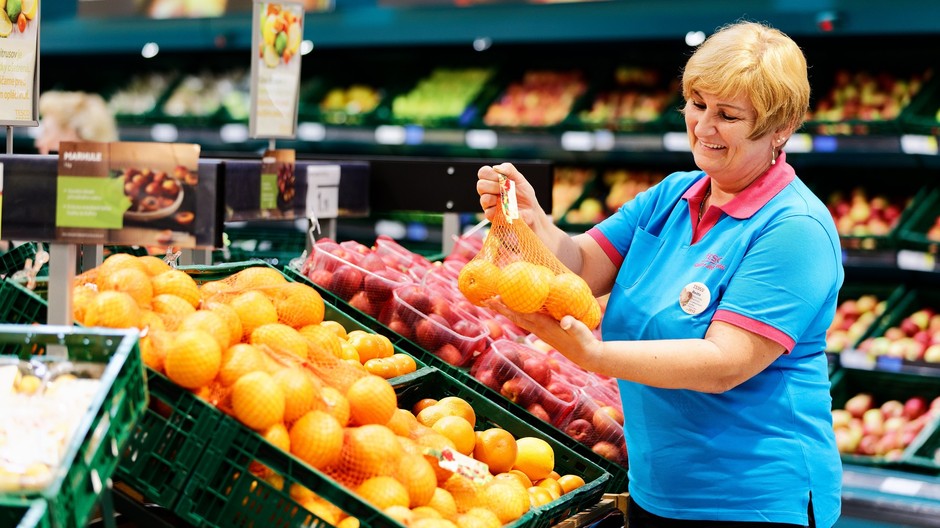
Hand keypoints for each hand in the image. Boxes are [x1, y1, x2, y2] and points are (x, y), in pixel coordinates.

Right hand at [477, 163, 543, 226]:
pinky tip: (507, 209)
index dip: (490, 174)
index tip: (502, 178)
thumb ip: (508, 169)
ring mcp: (489, 204)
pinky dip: (500, 210)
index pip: (483, 173)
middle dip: (495, 186)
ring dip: (498, 198)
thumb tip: (495, 167)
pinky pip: (489, 212)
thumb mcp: (519, 178)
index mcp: (493, 180)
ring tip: (508, 200)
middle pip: (480, 185)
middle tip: (506, 190)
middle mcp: (488, 191)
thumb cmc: (524, 194)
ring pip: (484, 199)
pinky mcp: (491, 215)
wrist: (531, 210)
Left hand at [485, 297, 601, 368]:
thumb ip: (573, 325)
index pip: (522, 314)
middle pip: (515, 316)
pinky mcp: (544, 331)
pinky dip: (517, 313)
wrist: (585, 355)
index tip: (496, 299)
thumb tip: (566, 321)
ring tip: (494, 302)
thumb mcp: (581, 332)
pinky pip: (527, 320)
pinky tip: (514, 308)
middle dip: (501, 308)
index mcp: (545, 326)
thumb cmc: (583, 341)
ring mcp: (540, 331)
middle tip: (486, 298)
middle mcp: (539, 329)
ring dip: (506, 310)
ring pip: (519, 319)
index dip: (509, 306)